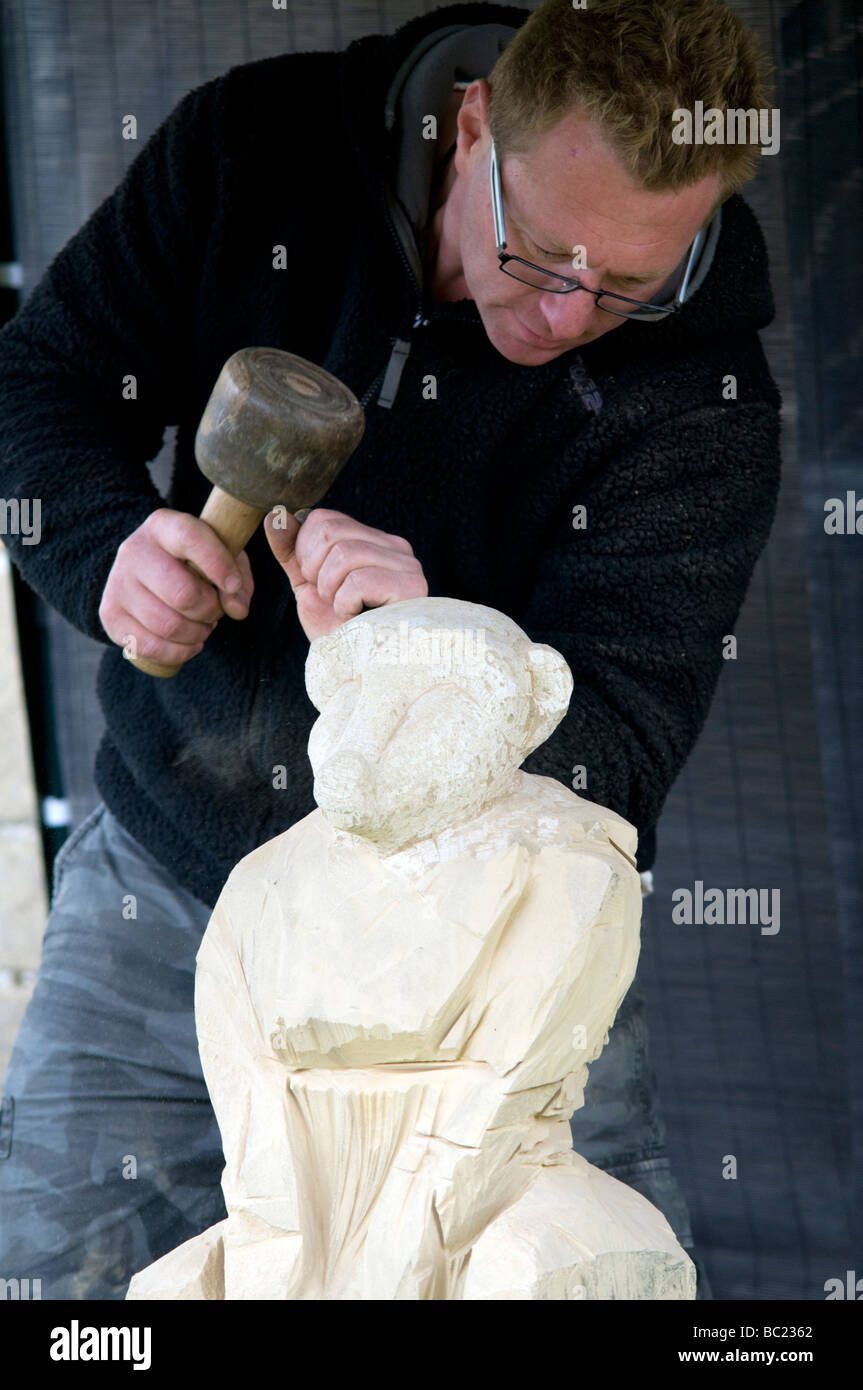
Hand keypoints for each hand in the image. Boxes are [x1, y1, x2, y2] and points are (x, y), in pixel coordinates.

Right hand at [99, 508, 253, 667]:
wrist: (147, 572)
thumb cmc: (194, 562)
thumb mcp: (223, 556)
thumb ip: (239, 578)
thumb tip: (236, 610)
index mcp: (163, 526)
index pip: (190, 539)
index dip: (219, 566)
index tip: (234, 585)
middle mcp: (134, 550)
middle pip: (182, 594)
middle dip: (210, 610)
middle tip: (215, 610)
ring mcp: (117, 583)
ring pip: (168, 625)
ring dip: (197, 634)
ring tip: (202, 626)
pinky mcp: (110, 615)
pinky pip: (150, 646)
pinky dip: (179, 652)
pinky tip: (190, 643)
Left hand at [264, 507, 427, 641]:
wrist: (361, 673)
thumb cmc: (342, 634)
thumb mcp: (308, 588)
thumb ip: (292, 552)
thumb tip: (274, 516)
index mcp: (372, 541)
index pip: (323, 519)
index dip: (304, 553)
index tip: (317, 585)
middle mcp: (395, 547)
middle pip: (329, 532)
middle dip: (315, 573)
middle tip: (331, 601)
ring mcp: (407, 565)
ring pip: (344, 554)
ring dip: (330, 591)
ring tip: (345, 611)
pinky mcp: (411, 587)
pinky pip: (359, 580)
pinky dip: (346, 605)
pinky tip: (359, 619)